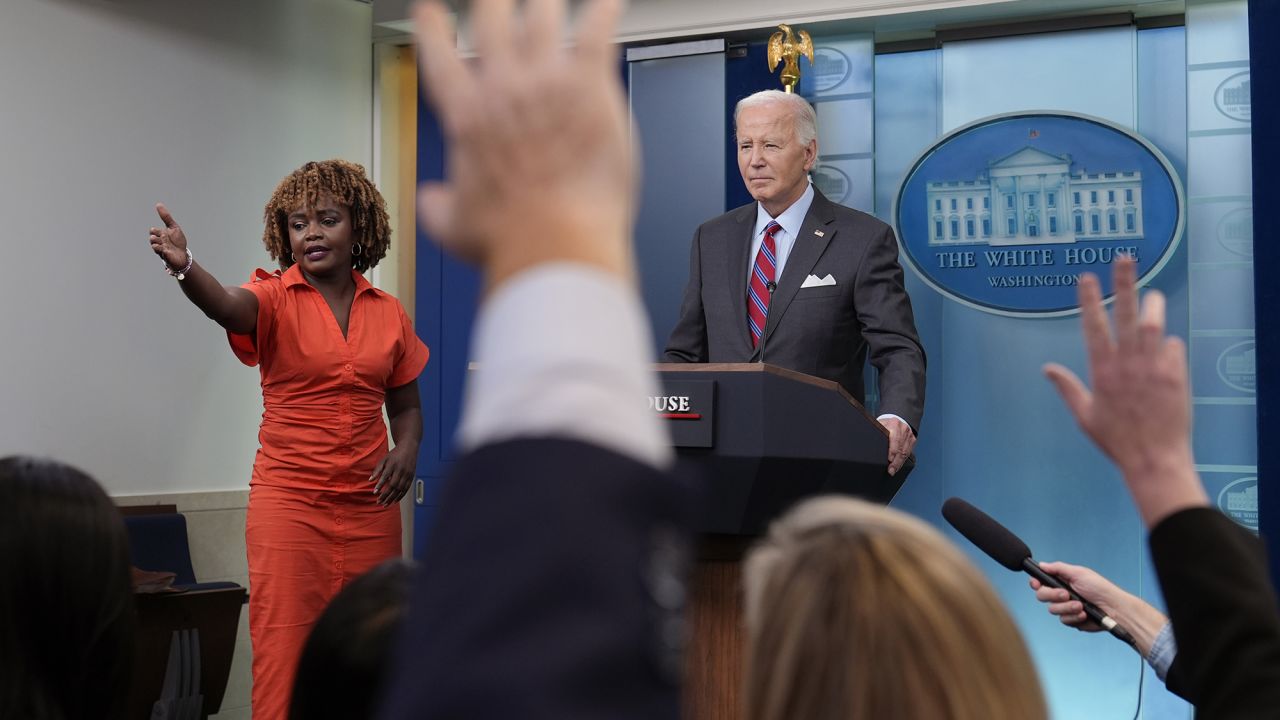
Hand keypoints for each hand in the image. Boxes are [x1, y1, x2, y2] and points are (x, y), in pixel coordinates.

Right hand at [149, 203, 190, 270]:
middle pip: (151, 235)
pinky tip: (167, 249)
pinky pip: (156, 248)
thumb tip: (158, 204)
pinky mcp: (161, 254)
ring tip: (167, 245)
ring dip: (161, 241)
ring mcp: (159, 248)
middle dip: (159, 236)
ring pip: (152, 241)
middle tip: (167, 240)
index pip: (152, 230)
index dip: (158, 231)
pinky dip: (161, 247)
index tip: (166, 234)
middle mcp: (158, 241)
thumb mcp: (173, 227)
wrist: (183, 255)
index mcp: (160, 235)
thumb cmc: (178, 241)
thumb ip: (166, 217)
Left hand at [371, 444, 416, 505]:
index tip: (375, 492)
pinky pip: (406, 489)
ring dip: (392, 498)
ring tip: (385, 504)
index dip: (380, 485)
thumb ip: (377, 470)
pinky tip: (394, 501)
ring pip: (400, 489)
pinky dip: (400, 496)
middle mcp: (401, 470)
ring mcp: (407, 474)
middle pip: (393, 485)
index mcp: (393, 465)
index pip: (386, 476)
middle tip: (379, 501)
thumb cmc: (394, 454)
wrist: (409, 448)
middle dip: (386, 495)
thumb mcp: (384, 459)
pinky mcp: (411, 477)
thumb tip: (370, 480)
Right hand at [413, 0, 635, 288]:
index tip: (434, 12)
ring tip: (551, 3)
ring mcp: (546, 79)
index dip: (433, 24)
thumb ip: (438, 206)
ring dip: (547, 5)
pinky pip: (597, 29)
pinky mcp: (590, 83)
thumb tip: (432, 201)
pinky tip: (611, 3)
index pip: (438, 50)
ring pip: (543, 12)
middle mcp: (503, 86)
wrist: (556, 241)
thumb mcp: (456, 226)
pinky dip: (605, 10)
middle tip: (500, 3)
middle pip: (491, 14)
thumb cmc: (511, 237)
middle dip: (495, 3)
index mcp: (466, 113)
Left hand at [880, 416, 914, 475]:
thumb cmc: (885, 423)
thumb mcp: (879, 424)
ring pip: (905, 452)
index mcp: (894, 424)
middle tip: (890, 470)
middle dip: (895, 461)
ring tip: (893, 471)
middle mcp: (903, 429)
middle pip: (900, 448)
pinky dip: (902, 461)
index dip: (892, 450)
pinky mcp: (912, 440)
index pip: (894, 438)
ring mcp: (909, 435)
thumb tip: (866, 441)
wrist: (898, 418)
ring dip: (899, 463)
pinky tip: (898, 467)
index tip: (889, 459)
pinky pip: (908, 453)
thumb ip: (877, 432)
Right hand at [1028, 561, 1125, 631]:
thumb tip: (1042, 564)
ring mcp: (1066, 608)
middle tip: (1066, 594)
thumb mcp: (1079, 573)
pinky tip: (1084, 614)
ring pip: (1052, 610)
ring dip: (1067, 607)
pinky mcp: (1072, 620)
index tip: (1037, 583)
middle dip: (1053, 595)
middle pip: (1042, 596)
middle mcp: (1061, 595)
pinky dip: (1074, 617)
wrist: (1113, 608)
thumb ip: (1058, 568)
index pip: (1041, 582)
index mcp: (1062, 581)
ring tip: (1081, 605)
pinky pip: (1063, 620)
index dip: (1035, 583)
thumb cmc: (1100, 588)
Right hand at [1042, 257, 1205, 526]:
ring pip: (1153, 323)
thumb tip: (1047, 368)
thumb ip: (1067, 388)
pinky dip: (1168, 345)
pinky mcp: (1175, 374)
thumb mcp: (1084, 415)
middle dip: (1123, 283)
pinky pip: (1173, 347)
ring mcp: (1153, 367)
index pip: (1093, 326)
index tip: (1086, 277)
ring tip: (1153, 296)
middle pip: (1124, 314)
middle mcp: (1126, 363)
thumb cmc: (1116, 440)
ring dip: (1153, 306)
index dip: (1088, 299)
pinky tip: (1165, 354)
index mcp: (1101, 371)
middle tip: (1124, 259)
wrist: (1154, 459)